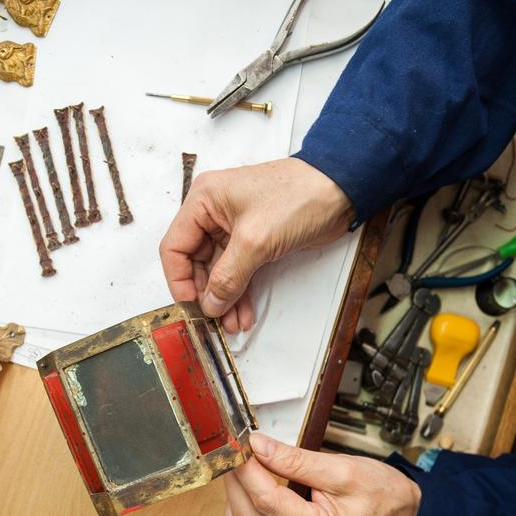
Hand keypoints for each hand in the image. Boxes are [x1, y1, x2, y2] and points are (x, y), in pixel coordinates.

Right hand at [159, 158, 353, 332]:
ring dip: (223, 298)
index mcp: (204, 200)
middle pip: (195, 262)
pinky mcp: (254, 239)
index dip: (179, 280)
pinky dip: (239, 291)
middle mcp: (214, 212)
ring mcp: (234, 227)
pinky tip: (243, 312)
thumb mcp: (256, 240)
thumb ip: (228, 276)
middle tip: (213, 320)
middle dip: (205, 294)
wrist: (341, 191)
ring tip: (232, 323)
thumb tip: (210, 303)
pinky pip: (237, 271)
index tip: (191, 307)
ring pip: (217, 271)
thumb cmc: (299, 196)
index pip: (174, 247)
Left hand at [224, 433, 420, 515]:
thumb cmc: (379, 492)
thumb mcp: (341, 468)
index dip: (247, 468)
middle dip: (237, 478)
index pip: (268, 500)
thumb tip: (259, 446)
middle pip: (249, 515)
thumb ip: (296, 459)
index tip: (241, 444)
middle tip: (238, 450)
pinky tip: (247, 493)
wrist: (398, 513)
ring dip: (233, 499)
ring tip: (243, 469)